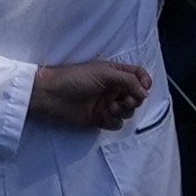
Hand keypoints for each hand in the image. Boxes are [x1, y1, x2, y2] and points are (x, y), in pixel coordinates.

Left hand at [27, 62, 150, 132]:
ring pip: (129, 111)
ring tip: (111, 107)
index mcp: (113, 72)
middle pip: (136, 96)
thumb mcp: (102, 73)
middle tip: (125, 100)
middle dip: (135, 99)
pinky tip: (104, 116)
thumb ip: (128, 80)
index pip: (137, 76)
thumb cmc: (74, 77)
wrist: (50, 95)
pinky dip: (115, 120)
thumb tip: (145, 91)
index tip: (144, 88)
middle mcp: (112, 88)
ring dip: (124, 110)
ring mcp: (106, 103)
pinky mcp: (100, 118)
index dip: (144, 82)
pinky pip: (118, 123)